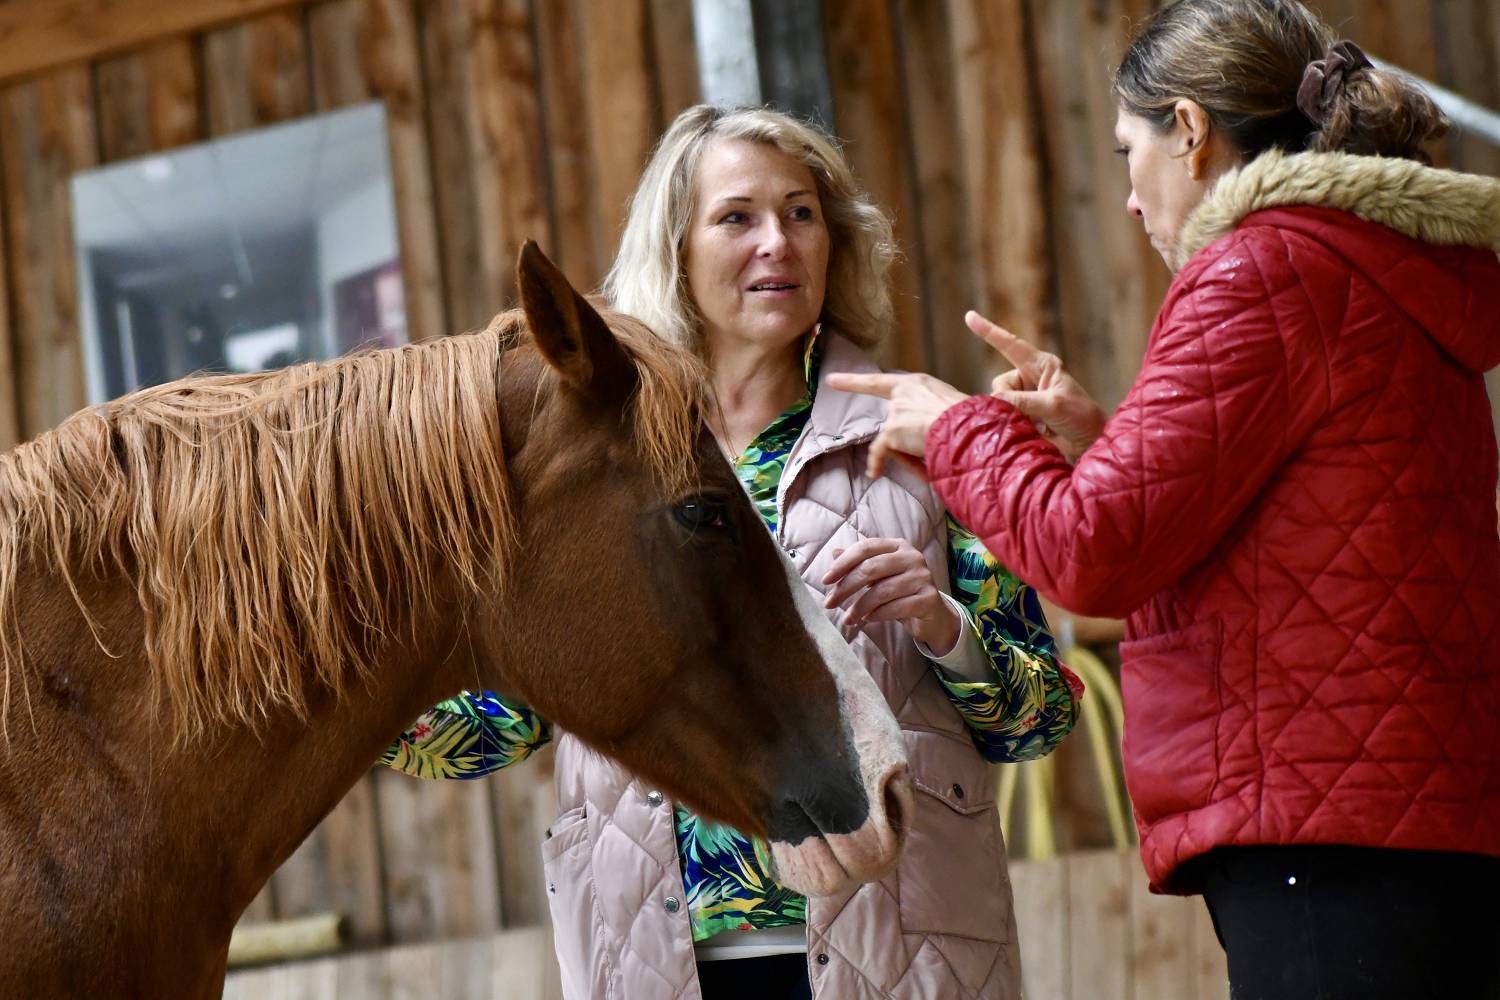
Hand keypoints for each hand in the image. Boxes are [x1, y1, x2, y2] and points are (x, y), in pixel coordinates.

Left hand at [821, 538, 960, 651]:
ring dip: (860, 607)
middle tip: (830, 603)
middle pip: (871, 568)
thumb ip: (859, 563)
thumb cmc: (901, 591)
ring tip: (848, 619)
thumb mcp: (879, 575)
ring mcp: (923, 577)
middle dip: (846, 587)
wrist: (933, 614)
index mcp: (898, 546)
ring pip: (882, 591)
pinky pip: (896, 607)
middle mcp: (912, 557)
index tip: (825, 580)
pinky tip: (867, 619)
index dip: (843, 563)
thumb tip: (834, 553)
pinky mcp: (929, 598)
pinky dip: (878, 614)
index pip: (865, 547)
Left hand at [825, 370, 968, 479]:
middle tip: (928, 444)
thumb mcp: (950, 404)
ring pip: (892, 439)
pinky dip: (877, 462)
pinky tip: (875, 472)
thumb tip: (923, 433)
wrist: (968, 429)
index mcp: (917, 383)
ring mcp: (895, 412)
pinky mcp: (892, 431)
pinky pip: (879, 451)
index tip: (831, 380)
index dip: (853, 381)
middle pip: (892, 422)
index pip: (879, 382)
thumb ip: (931, 411)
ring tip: (934, 454)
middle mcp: (902, 393)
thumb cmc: (969, 419)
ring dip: (909, 451)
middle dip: (905, 437)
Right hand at [967, 311, 1105, 461]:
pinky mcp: (1022, 414)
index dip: (989, 331)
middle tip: (1031, 416)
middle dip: (1007, 401)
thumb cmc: (1080, 417)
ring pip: (999, 402)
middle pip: (999, 384)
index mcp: (1041, 365)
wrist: (1088, 442)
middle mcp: (1029, 378)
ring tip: (1037, 424)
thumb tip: (994, 401)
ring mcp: (1024, 397)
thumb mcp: (1053, 405)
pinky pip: (1003, 415)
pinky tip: (1032, 430)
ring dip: (1012, 415)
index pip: (1011, 344)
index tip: (969, 316)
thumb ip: (1023, 401)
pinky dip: (1011, 424)